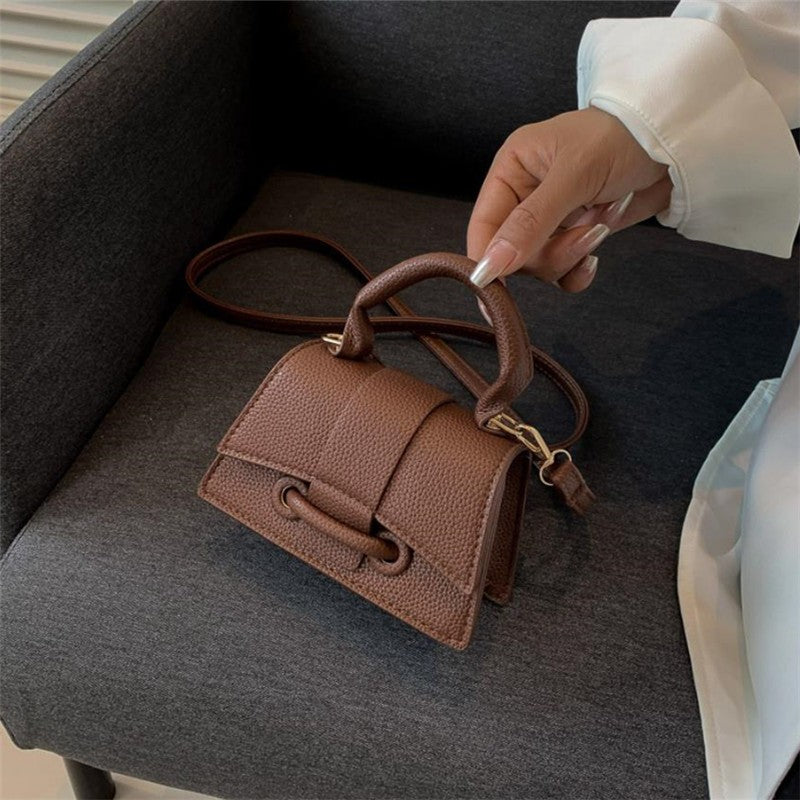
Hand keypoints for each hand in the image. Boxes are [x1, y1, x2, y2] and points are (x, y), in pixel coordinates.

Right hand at [467, 108, 670, 291]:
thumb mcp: (573, 176)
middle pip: (511, 253)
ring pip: (539, 264)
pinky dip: (578, 270)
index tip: (492, 289)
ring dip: (569, 257)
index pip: (483, 226)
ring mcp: (550, 219)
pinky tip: (596, 255)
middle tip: (584, 235)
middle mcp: (524, 196)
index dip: (487, 259)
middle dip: (547, 254)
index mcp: (511, 170)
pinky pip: (562, 271)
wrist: (678, 143)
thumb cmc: (622, 138)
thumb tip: (490, 266)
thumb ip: (530, 224)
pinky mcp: (575, 235)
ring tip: (601, 229)